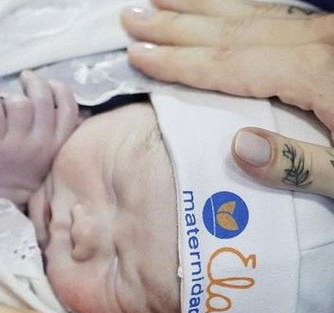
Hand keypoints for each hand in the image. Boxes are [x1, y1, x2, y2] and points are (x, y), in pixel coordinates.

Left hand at [0, 71, 79, 205]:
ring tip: (7, 97)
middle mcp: (39, 143)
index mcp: (58, 143)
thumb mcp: (55, 154)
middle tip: (27, 79)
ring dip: (12, 95)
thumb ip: (68, 133)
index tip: (50, 85)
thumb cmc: (29, 168)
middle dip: (35, 83)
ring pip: (19, 103)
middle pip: (42, 99)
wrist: (3, 195)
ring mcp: (15, 143)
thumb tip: (85, 112)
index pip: (67, 107)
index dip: (59, 89)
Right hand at [121, 0, 333, 196]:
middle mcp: (321, 41)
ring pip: (254, 12)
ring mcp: (330, 32)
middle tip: (131, 16)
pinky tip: (219, 8)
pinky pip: (278, 13)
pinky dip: (241, 8)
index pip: (228, 65)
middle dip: (176, 23)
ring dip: (201, 7)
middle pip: (232, 30)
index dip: (178, 62)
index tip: (136, 55)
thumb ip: (296, 164)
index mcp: (317, 72)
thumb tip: (238, 147)